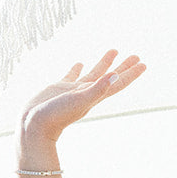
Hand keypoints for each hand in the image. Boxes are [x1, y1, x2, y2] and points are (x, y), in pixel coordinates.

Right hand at [17, 51, 145, 165]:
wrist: (33, 126)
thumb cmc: (57, 115)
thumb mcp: (79, 100)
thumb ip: (98, 88)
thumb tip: (116, 75)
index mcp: (95, 95)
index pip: (117, 82)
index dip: (131, 74)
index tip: (143, 63)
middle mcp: (87, 92)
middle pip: (110, 77)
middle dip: (123, 66)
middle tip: (136, 56)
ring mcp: (73, 91)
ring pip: (94, 74)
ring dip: (104, 64)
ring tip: (113, 51)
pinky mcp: (59, 88)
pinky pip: (72, 76)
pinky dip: (77, 69)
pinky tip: (80, 63)